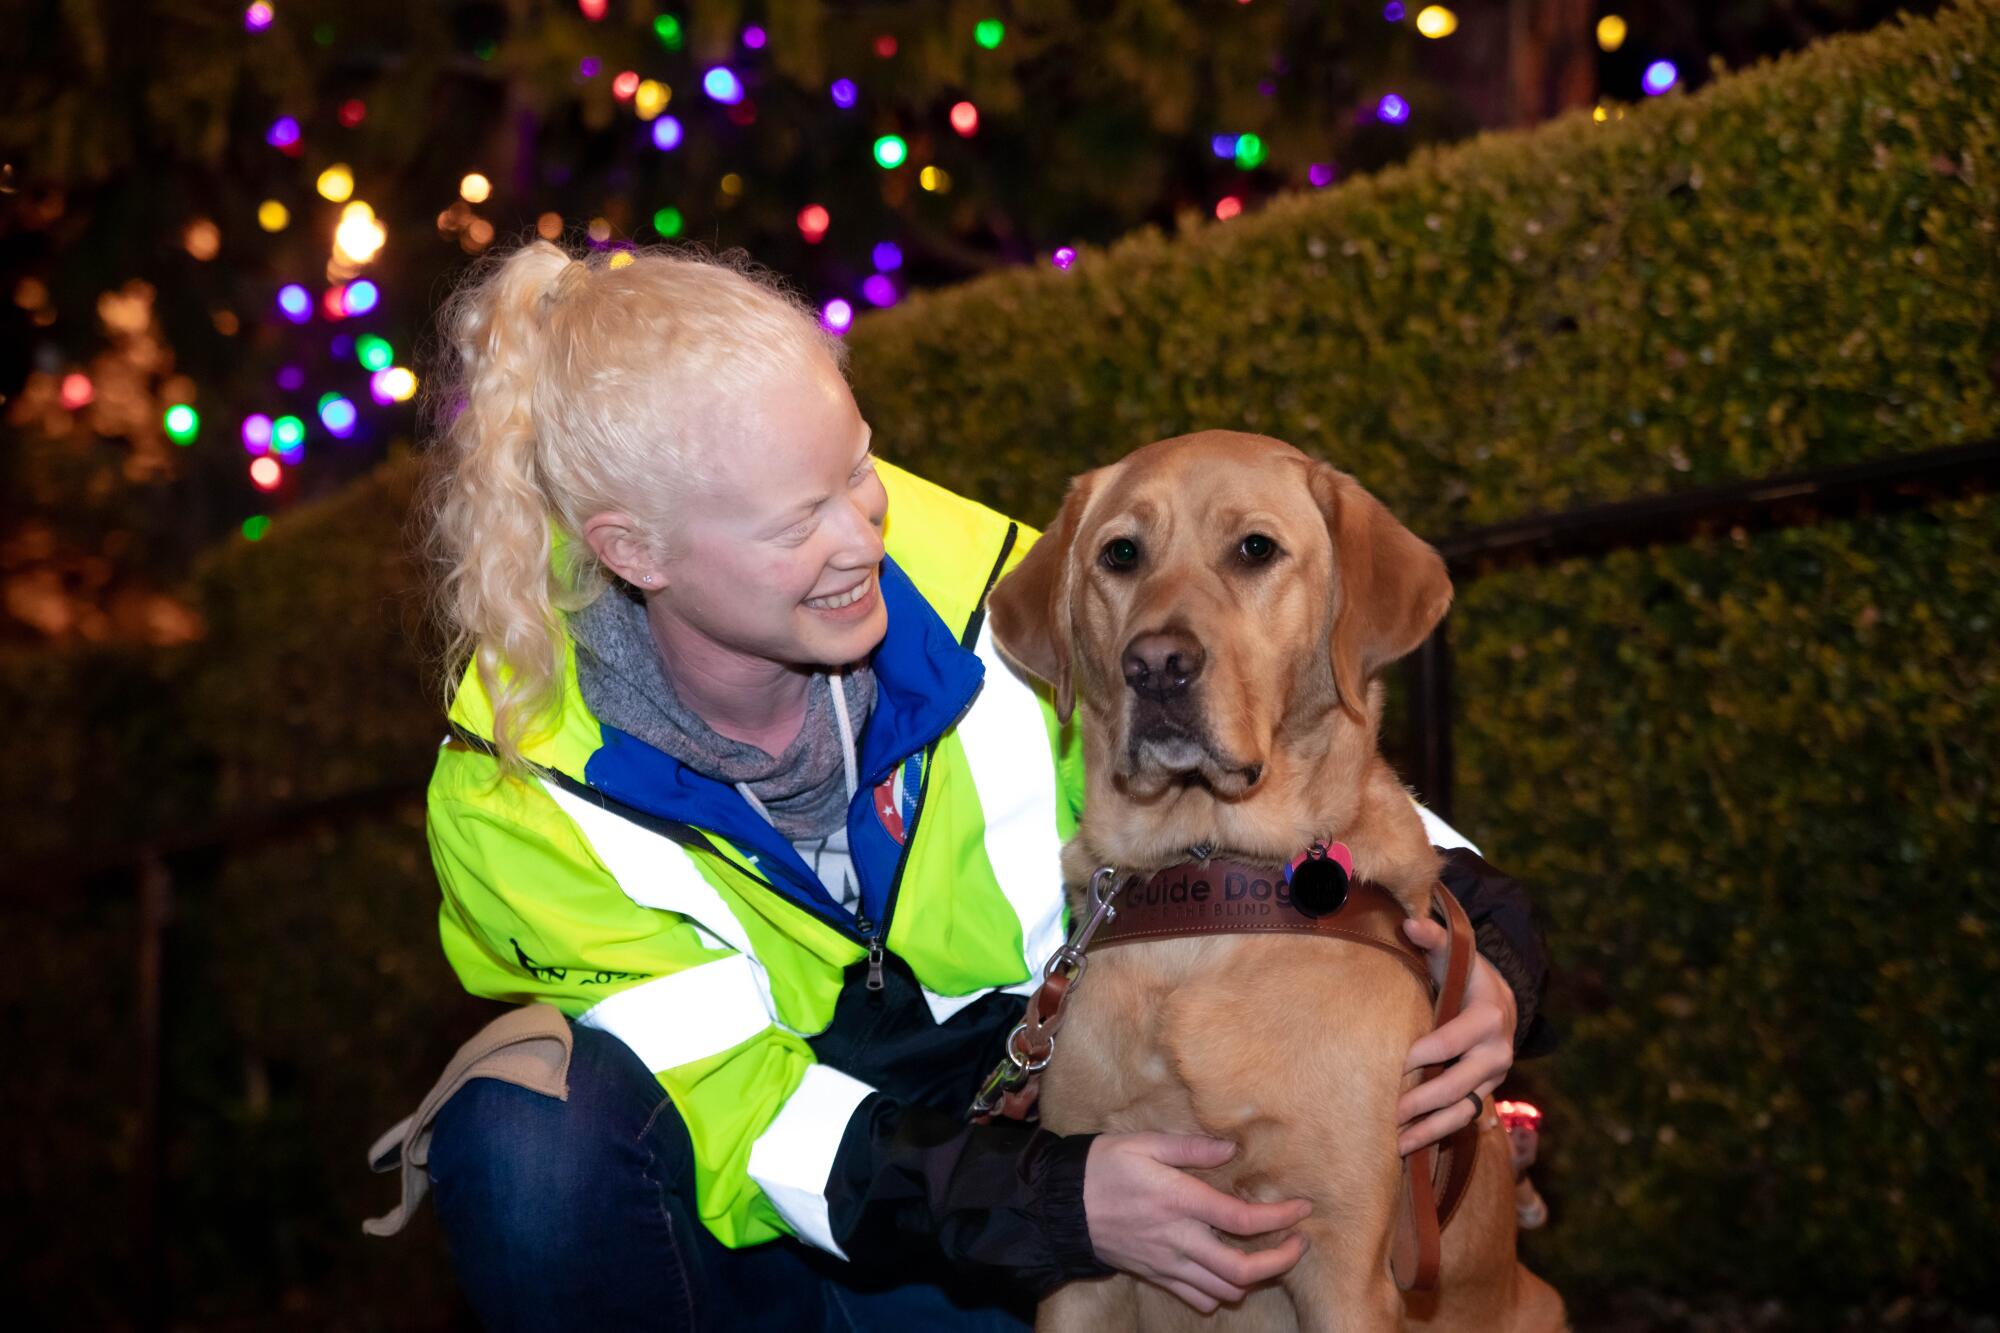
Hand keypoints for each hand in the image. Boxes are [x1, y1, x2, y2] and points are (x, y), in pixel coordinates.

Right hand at [1083, 1132, 1312, 1312]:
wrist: (1061, 1206)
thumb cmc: (1103, 1166)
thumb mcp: (1144, 1143)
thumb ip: (1191, 1147)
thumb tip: (1231, 1149)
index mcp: (1179, 1201)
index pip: (1241, 1218)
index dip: (1279, 1217)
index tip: (1302, 1208)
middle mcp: (1178, 1239)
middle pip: (1241, 1269)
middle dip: (1279, 1262)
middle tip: (1298, 1244)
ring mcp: (1167, 1263)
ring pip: (1223, 1289)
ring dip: (1252, 1278)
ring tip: (1267, 1256)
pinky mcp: (1155, 1275)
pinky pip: (1196, 1298)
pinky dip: (1219, 1292)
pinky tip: (1225, 1273)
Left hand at [1395, 918, 1517, 1155]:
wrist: (1502, 999)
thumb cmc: (1466, 974)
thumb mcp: (1455, 954)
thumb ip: (1433, 939)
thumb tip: (1410, 923)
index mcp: (1489, 1016)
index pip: (1453, 1040)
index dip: (1424, 1053)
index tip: (1393, 1063)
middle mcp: (1497, 1052)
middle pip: (1458, 1084)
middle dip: (1422, 1100)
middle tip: (1387, 1112)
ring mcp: (1493, 1079)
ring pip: (1463, 1111)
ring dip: (1428, 1130)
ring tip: (1393, 1144)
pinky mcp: (1486, 1094)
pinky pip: (1462, 1120)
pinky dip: (1435, 1135)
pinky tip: (1405, 1149)